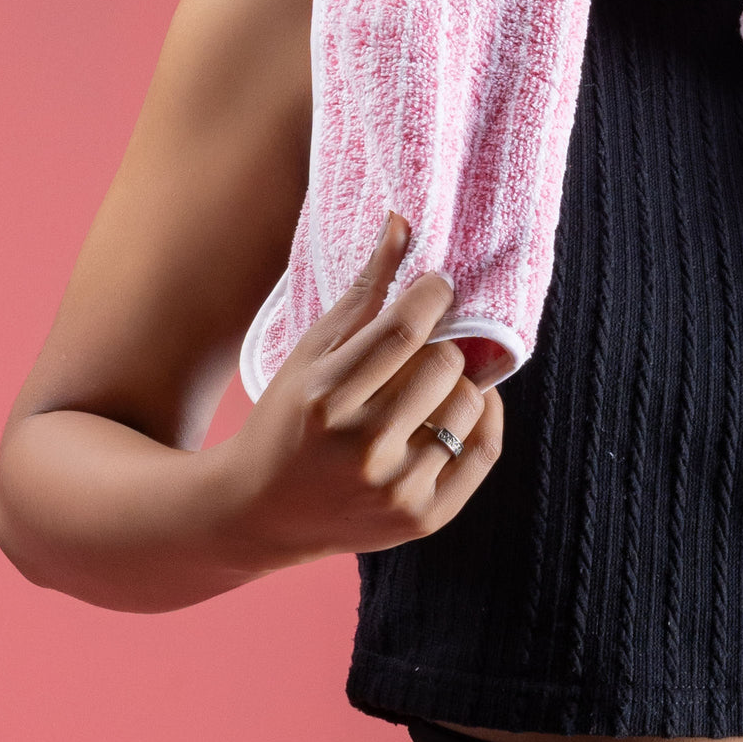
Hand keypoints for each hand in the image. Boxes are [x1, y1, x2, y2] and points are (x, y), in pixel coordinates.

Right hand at [223, 213, 503, 570]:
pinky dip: (483, 417)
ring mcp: (394, 489)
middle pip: (444, 363)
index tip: (437, 286)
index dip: (434, 294)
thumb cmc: (287, 418)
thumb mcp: (312, 350)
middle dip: (443, 342)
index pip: (406, 330)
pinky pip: (485, 450)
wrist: (258, 514)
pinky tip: (459, 406)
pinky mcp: (422, 519)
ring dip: (459, 381)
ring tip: (432, 382)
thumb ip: (363, 291)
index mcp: (327, 399)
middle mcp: (361, 449)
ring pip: (469, 402)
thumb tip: (403, 222)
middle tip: (427, 342)